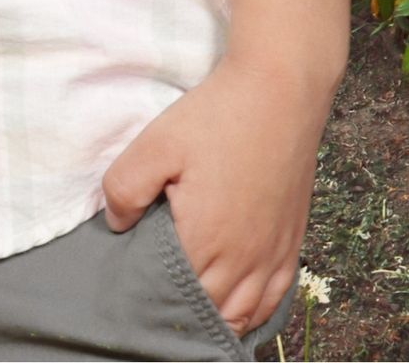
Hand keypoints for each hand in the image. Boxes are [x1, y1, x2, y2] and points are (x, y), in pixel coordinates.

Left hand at [102, 57, 329, 338]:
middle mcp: (244, 261)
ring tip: (188, 301)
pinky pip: (272, 301)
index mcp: (206, 242)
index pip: (172, 295)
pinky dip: (251, 312)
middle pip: (207, 311)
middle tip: (153, 286)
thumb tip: (117, 224)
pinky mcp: (291, 244)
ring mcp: (272, 256)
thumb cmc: (217, 117)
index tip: (131, 280)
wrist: (278, 93)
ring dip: (215, 315)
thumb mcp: (155, 144)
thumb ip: (125, 188)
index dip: (149, 293)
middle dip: (179, 307)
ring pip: (242, 315)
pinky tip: (234, 301)